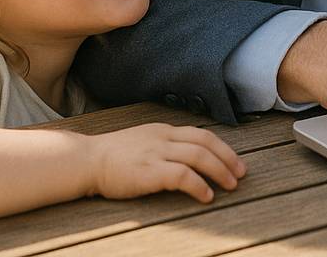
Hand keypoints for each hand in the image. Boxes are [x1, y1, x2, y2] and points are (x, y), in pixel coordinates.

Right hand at [86, 123, 245, 202]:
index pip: (201, 134)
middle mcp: (163, 138)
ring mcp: (157, 153)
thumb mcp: (142, 141)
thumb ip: (163, 144)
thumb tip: (185, 156)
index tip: (235, 161)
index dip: (222, 147)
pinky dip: (199, 185)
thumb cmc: (111, 156)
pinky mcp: (150, 171)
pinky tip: (205, 196)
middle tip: (241, 174)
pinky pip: (183, 175)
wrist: (86, 160)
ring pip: (199, 156)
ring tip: (230, 186)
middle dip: (228, 158)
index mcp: (163, 130)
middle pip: (206, 142)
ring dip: (220, 172)